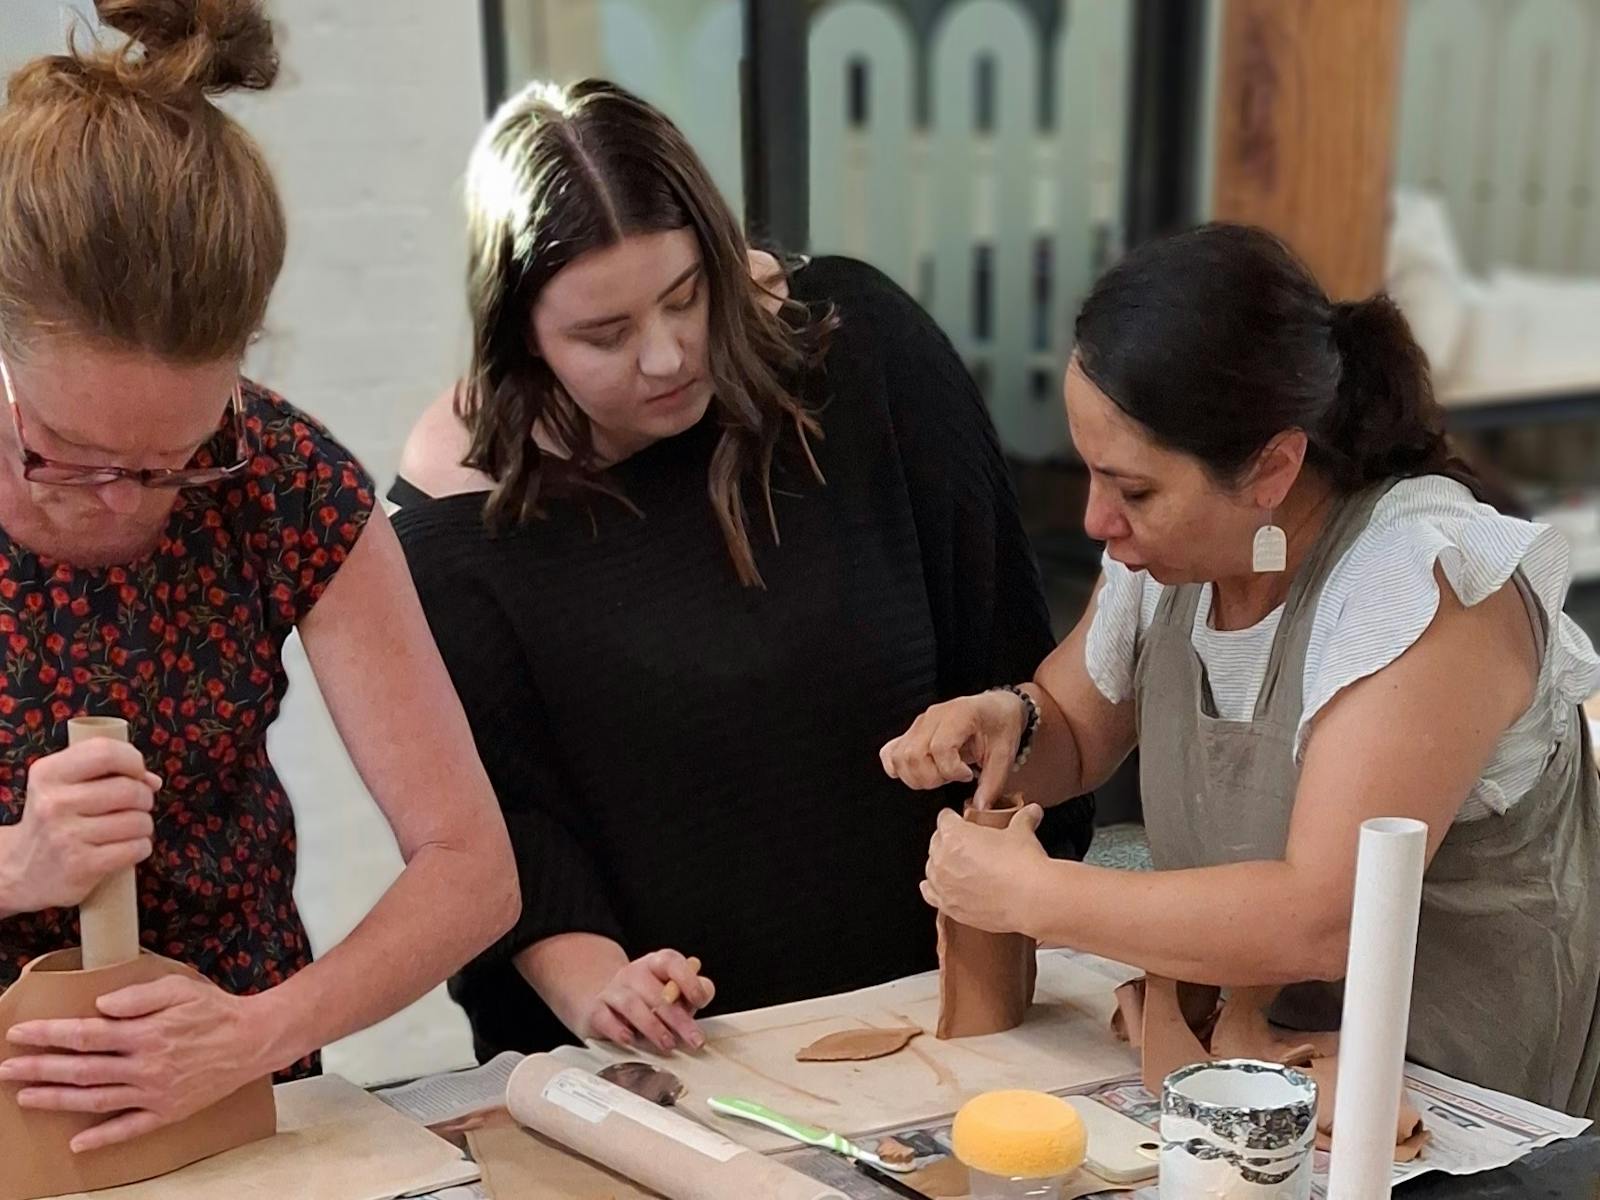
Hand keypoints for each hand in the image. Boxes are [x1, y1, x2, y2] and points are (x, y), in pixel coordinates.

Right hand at [0, 741, 159, 916]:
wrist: (22, 873)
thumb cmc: (55, 823)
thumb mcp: (63, 788)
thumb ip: (105, 773)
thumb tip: (152, 781)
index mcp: (47, 774)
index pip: (105, 752)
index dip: (133, 760)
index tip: (137, 773)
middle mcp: (53, 803)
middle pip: (129, 789)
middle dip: (145, 798)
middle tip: (136, 806)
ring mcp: (65, 835)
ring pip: (138, 821)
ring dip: (144, 826)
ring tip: (128, 830)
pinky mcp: (81, 865)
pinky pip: (136, 848)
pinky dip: (141, 848)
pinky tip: (126, 849)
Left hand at [0, 974, 272, 1151]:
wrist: (253, 1040)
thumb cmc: (216, 1009)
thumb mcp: (179, 988)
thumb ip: (137, 995)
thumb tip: (99, 1006)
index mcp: (145, 1033)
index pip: (85, 1034)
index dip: (49, 1034)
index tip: (20, 1033)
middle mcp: (144, 1066)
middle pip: (81, 1070)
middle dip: (40, 1068)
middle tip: (8, 1068)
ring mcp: (154, 1093)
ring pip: (95, 1100)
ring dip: (56, 1099)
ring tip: (25, 1097)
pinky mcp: (167, 1111)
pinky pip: (129, 1129)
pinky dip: (101, 1138)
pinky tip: (76, 1143)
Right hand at [581, 950, 714, 1054]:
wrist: (603, 1000)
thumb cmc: (646, 999)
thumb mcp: (672, 992)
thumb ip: (690, 993)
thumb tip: (703, 993)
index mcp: (656, 964)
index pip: (672, 962)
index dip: (688, 980)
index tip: (700, 1001)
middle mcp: (634, 973)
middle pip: (657, 992)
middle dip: (678, 1019)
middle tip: (693, 1039)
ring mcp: (613, 990)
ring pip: (632, 1004)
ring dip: (652, 1026)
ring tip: (668, 1044)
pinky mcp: (596, 1010)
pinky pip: (605, 1018)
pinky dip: (618, 1030)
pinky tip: (630, 1040)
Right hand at [880, 690, 1025, 808]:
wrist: (996, 708)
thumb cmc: (1001, 726)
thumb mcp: (1005, 754)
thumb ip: (993, 783)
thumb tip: (979, 808)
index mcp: (959, 715)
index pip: (939, 748)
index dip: (951, 770)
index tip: (968, 775)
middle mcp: (933, 716)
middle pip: (913, 755)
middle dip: (932, 778)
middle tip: (952, 778)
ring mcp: (919, 724)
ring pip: (899, 757)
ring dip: (916, 777)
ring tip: (939, 775)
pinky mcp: (911, 732)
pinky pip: (890, 752)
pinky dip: (898, 768)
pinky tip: (921, 772)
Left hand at [921, 804, 1049, 933]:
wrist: (1030, 899)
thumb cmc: (1022, 865)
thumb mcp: (1022, 832)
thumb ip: (1023, 818)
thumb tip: (1031, 812)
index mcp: (955, 834)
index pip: (945, 819)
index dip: (954, 818)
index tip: (959, 821)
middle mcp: (942, 858)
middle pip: (936, 842)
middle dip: (948, 840)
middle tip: (966, 843)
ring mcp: (943, 884)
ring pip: (931, 868)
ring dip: (941, 864)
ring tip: (957, 865)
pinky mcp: (949, 906)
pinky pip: (930, 894)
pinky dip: (932, 889)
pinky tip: (936, 888)